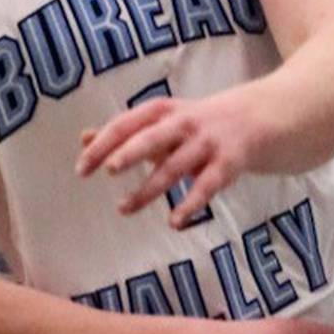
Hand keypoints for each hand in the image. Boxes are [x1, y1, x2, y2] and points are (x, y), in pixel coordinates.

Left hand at [78, 88, 258, 225]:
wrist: (252, 118)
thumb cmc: (194, 124)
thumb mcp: (161, 121)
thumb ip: (125, 132)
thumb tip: (84, 138)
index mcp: (163, 111)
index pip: (128, 123)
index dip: (104, 143)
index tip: (82, 168)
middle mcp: (184, 123)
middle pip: (155, 136)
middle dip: (133, 151)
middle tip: (110, 170)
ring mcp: (206, 143)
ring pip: (175, 167)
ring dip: (149, 189)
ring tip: (123, 209)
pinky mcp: (225, 165)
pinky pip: (206, 186)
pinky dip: (190, 204)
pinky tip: (174, 222)